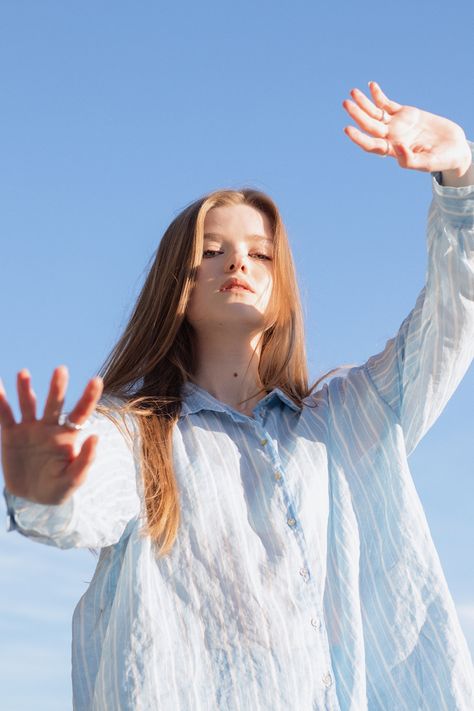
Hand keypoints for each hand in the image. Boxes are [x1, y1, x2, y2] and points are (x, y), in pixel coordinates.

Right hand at [0, 366, 102, 504]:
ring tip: (24, 373)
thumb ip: (85, 460)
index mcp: (68, 435)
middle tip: (61, 369)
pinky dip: (0, 401)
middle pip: (55, 403)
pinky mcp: (10, 435)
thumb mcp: (73, 479)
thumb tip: (96, 436)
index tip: (96, 380)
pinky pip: (4, 416)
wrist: (31, 498)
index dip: (89, 397)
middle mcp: (50, 427)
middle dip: (57, 387)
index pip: (81, 412)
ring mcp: (30, 429)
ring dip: (25, 389)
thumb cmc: (58, 488)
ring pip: (28, 404)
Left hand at [343, 81, 471, 177]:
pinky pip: (387, 104)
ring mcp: (396, 125)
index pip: (371, 145)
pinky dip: (379, 95)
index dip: (359, 138)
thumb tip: (397, 148)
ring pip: (375, 113)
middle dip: (357, 115)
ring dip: (364, 103)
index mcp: (392, 151)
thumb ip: (410, 160)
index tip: (348, 129)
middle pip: (369, 125)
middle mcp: (390, 137)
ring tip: (353, 92)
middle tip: (346, 104)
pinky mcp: (404, 113)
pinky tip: (371, 86)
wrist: (453, 147)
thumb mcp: (427, 163)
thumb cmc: (440, 160)